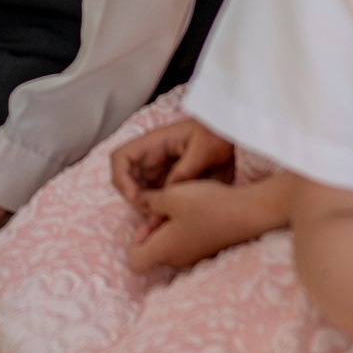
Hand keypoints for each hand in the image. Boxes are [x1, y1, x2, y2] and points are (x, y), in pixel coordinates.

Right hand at [109, 116, 234, 206]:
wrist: (231, 135)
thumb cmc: (218, 136)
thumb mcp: (204, 151)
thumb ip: (185, 171)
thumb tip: (166, 194)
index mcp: (155, 143)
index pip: (121, 157)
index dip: (121, 177)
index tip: (135, 196)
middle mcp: (151, 156)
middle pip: (125, 177)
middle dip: (133, 197)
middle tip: (153, 213)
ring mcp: (158, 168)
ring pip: (138, 189)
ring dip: (144, 204)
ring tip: (163, 217)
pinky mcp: (168, 180)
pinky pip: (154, 195)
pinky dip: (156, 207)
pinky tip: (170, 216)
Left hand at [124, 176, 280, 273]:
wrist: (247, 212)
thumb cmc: (207, 204)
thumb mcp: (172, 195)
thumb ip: (151, 201)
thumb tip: (141, 203)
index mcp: (164, 250)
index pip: (134, 261)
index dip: (134, 241)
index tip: (148, 221)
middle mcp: (178, 260)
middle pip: (152, 253)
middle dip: (152, 231)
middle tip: (163, 209)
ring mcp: (194, 257)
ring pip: (170, 246)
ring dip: (168, 228)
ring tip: (180, 206)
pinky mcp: (207, 250)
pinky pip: (186, 243)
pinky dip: (184, 229)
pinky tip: (196, 210)